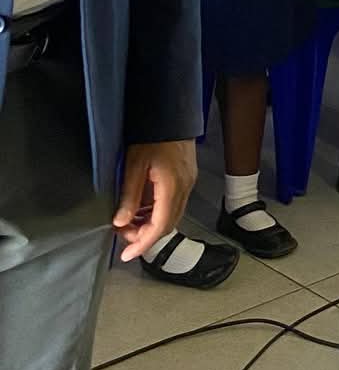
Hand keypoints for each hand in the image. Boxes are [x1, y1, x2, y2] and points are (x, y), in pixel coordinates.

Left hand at [113, 140, 196, 261]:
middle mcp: (184, 188)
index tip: (126, 256)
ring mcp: (188, 183)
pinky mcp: (186, 178)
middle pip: (167, 224)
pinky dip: (156, 213)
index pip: (159, 226)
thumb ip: (129, 196)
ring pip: (171, 215)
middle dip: (144, 235)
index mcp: (172, 187)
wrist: (171, 113)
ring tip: (127, 221)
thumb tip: (120, 222)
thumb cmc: (152, 137)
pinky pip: (172, 204)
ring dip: (150, 224)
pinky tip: (141, 208)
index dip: (143, 244)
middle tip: (121, 233)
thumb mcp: (134, 166)